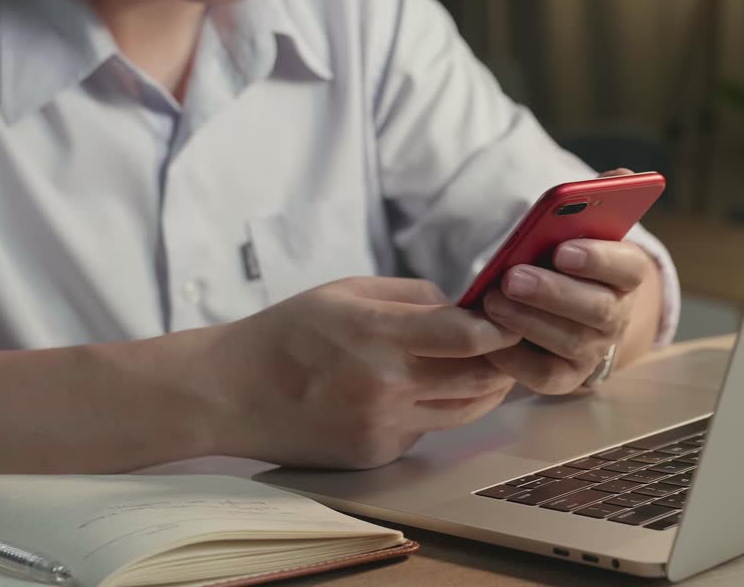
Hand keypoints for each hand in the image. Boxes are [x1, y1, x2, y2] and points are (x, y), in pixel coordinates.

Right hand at [205, 277, 519, 468]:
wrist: (231, 393)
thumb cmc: (291, 331)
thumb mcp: (350, 290)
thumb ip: (416, 296)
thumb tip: (469, 308)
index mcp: (377, 334)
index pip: (467, 337)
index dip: (502, 328)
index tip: (511, 318)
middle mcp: (384, 386)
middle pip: (481, 380)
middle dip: (504, 361)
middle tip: (510, 343)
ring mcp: (382, 426)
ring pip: (465, 412)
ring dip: (483, 388)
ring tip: (480, 365)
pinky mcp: (377, 454)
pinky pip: (428, 430)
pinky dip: (435, 410)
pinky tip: (414, 391)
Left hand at [482, 169, 658, 394]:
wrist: (566, 315)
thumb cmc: (568, 262)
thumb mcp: (582, 229)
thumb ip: (597, 201)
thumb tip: (619, 174)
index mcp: (626, 274)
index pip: (628, 267)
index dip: (599, 260)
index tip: (563, 249)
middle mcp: (617, 316)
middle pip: (597, 309)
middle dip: (553, 292)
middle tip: (513, 277)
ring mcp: (593, 352)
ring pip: (569, 341)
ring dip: (529, 321)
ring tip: (492, 301)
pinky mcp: (565, 379)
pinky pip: (543, 376)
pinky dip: (515, 358)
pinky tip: (490, 337)